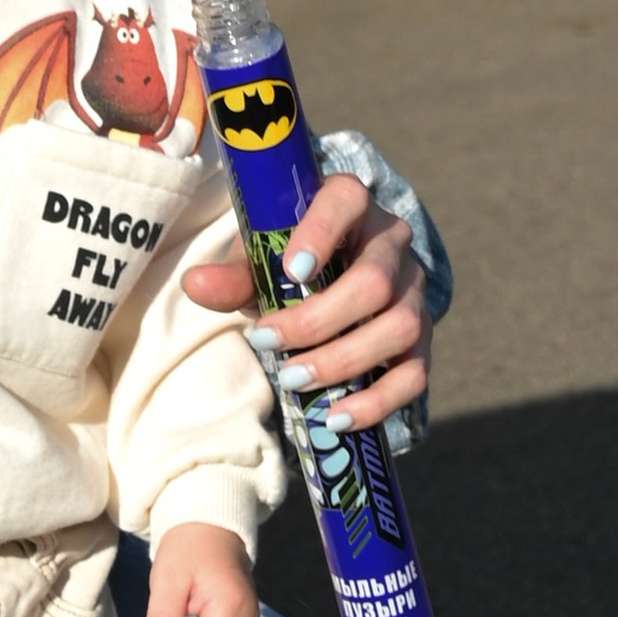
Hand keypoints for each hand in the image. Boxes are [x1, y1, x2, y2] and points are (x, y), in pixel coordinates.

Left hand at [181, 168, 430, 437]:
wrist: (335, 274)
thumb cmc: (290, 259)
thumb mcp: (259, 256)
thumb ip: (233, 272)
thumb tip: (196, 285)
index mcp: (351, 203)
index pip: (346, 200)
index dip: (322, 233)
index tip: (290, 270)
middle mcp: (391, 243)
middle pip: (374, 281)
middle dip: (317, 320)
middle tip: (266, 342)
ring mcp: (413, 291)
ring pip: (399, 327)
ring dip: (343, 361)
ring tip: (293, 380)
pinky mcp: (421, 338)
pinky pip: (414, 373)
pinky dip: (377, 401)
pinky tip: (336, 417)